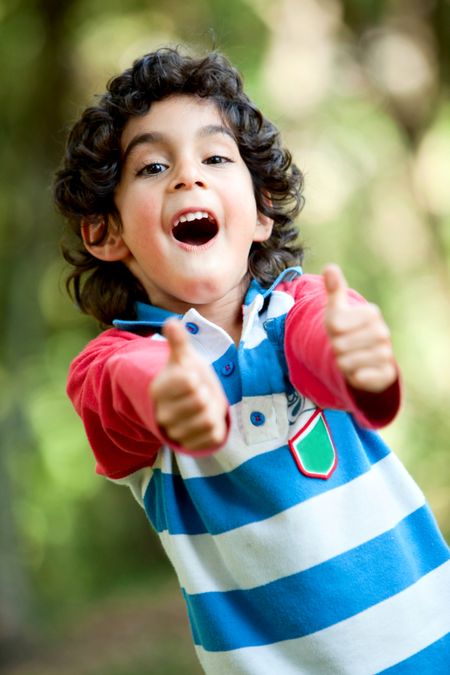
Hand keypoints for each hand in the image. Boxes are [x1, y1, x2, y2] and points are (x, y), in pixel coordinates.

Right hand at [150, 319, 227, 450]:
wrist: (191, 403)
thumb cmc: (188, 376)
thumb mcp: (185, 357)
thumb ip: (179, 341)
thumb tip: (171, 322)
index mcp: (158, 390)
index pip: (189, 381)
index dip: (196, 377)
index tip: (191, 378)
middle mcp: (163, 414)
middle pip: (200, 400)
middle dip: (206, 394)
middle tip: (200, 393)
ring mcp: (176, 432)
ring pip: (207, 419)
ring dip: (212, 411)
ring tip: (203, 407)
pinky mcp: (191, 445)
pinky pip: (213, 435)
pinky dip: (216, 427)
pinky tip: (206, 421)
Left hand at [323, 264, 396, 392]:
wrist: (363, 356)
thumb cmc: (346, 329)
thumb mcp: (337, 310)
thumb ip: (334, 289)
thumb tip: (330, 267)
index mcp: (371, 313)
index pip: (335, 325)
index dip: (331, 331)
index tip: (340, 330)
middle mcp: (383, 332)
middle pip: (339, 346)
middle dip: (336, 349)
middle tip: (345, 346)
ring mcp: (386, 353)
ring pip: (347, 363)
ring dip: (343, 364)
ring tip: (351, 357)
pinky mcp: (387, 374)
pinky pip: (360, 378)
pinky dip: (354, 377)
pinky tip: (360, 371)